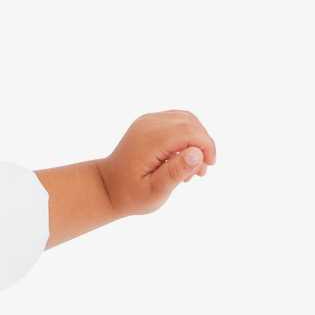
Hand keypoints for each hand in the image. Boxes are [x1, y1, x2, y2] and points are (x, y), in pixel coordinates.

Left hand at [97, 110, 216, 216]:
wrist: (106, 187)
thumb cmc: (129, 195)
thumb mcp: (153, 192)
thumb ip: (175, 172)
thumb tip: (197, 153)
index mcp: (150, 139)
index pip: (190, 132)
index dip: (205, 147)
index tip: (208, 166)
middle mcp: (149, 123)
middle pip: (190, 123)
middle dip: (202, 145)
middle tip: (201, 171)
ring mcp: (148, 120)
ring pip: (186, 120)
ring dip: (196, 140)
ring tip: (193, 167)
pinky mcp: (150, 122)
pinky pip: (177, 122)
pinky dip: (187, 137)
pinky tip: (184, 158)